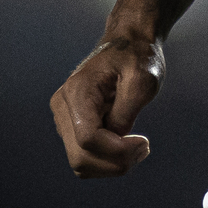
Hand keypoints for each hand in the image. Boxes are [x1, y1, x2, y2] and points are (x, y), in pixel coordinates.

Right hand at [50, 33, 164, 176]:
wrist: (127, 43)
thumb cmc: (137, 57)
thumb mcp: (142, 80)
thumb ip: (126, 113)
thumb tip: (115, 140)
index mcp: (77, 91)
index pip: (88, 139)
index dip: (117, 151)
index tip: (144, 143)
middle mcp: (63, 107)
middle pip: (80, 157)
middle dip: (115, 162)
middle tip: (144, 149)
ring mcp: (64, 118)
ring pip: (80, 163)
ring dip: (111, 164)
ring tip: (137, 147)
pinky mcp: (71, 126)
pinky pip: (84, 156)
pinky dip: (106, 160)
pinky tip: (126, 145)